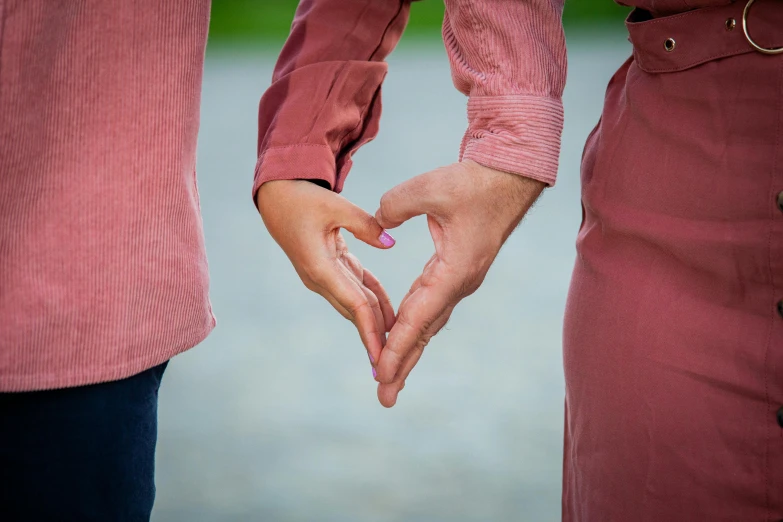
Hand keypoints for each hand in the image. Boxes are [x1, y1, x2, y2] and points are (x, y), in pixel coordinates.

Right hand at [257, 180, 396, 369]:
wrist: (276, 196)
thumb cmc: (302, 199)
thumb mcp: (335, 207)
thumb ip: (365, 225)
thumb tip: (390, 243)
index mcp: (320, 267)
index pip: (354, 304)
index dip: (372, 329)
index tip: (383, 354)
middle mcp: (320, 278)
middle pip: (356, 311)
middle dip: (374, 337)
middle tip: (394, 363)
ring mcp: (323, 275)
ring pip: (356, 302)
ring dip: (376, 321)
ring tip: (397, 344)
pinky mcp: (328, 267)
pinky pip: (356, 287)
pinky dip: (373, 299)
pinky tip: (390, 314)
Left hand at [373, 160, 543, 406]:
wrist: (507, 179)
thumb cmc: (475, 183)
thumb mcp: (431, 188)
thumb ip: (396, 205)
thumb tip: (378, 222)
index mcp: (454, 271)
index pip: (419, 316)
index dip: (397, 345)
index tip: (380, 372)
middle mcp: (458, 284)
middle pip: (424, 332)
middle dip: (403, 365)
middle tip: (384, 398)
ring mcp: (458, 281)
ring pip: (427, 323)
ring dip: (407, 351)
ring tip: (388, 380)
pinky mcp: (453, 272)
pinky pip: (428, 307)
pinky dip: (413, 327)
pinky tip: (399, 340)